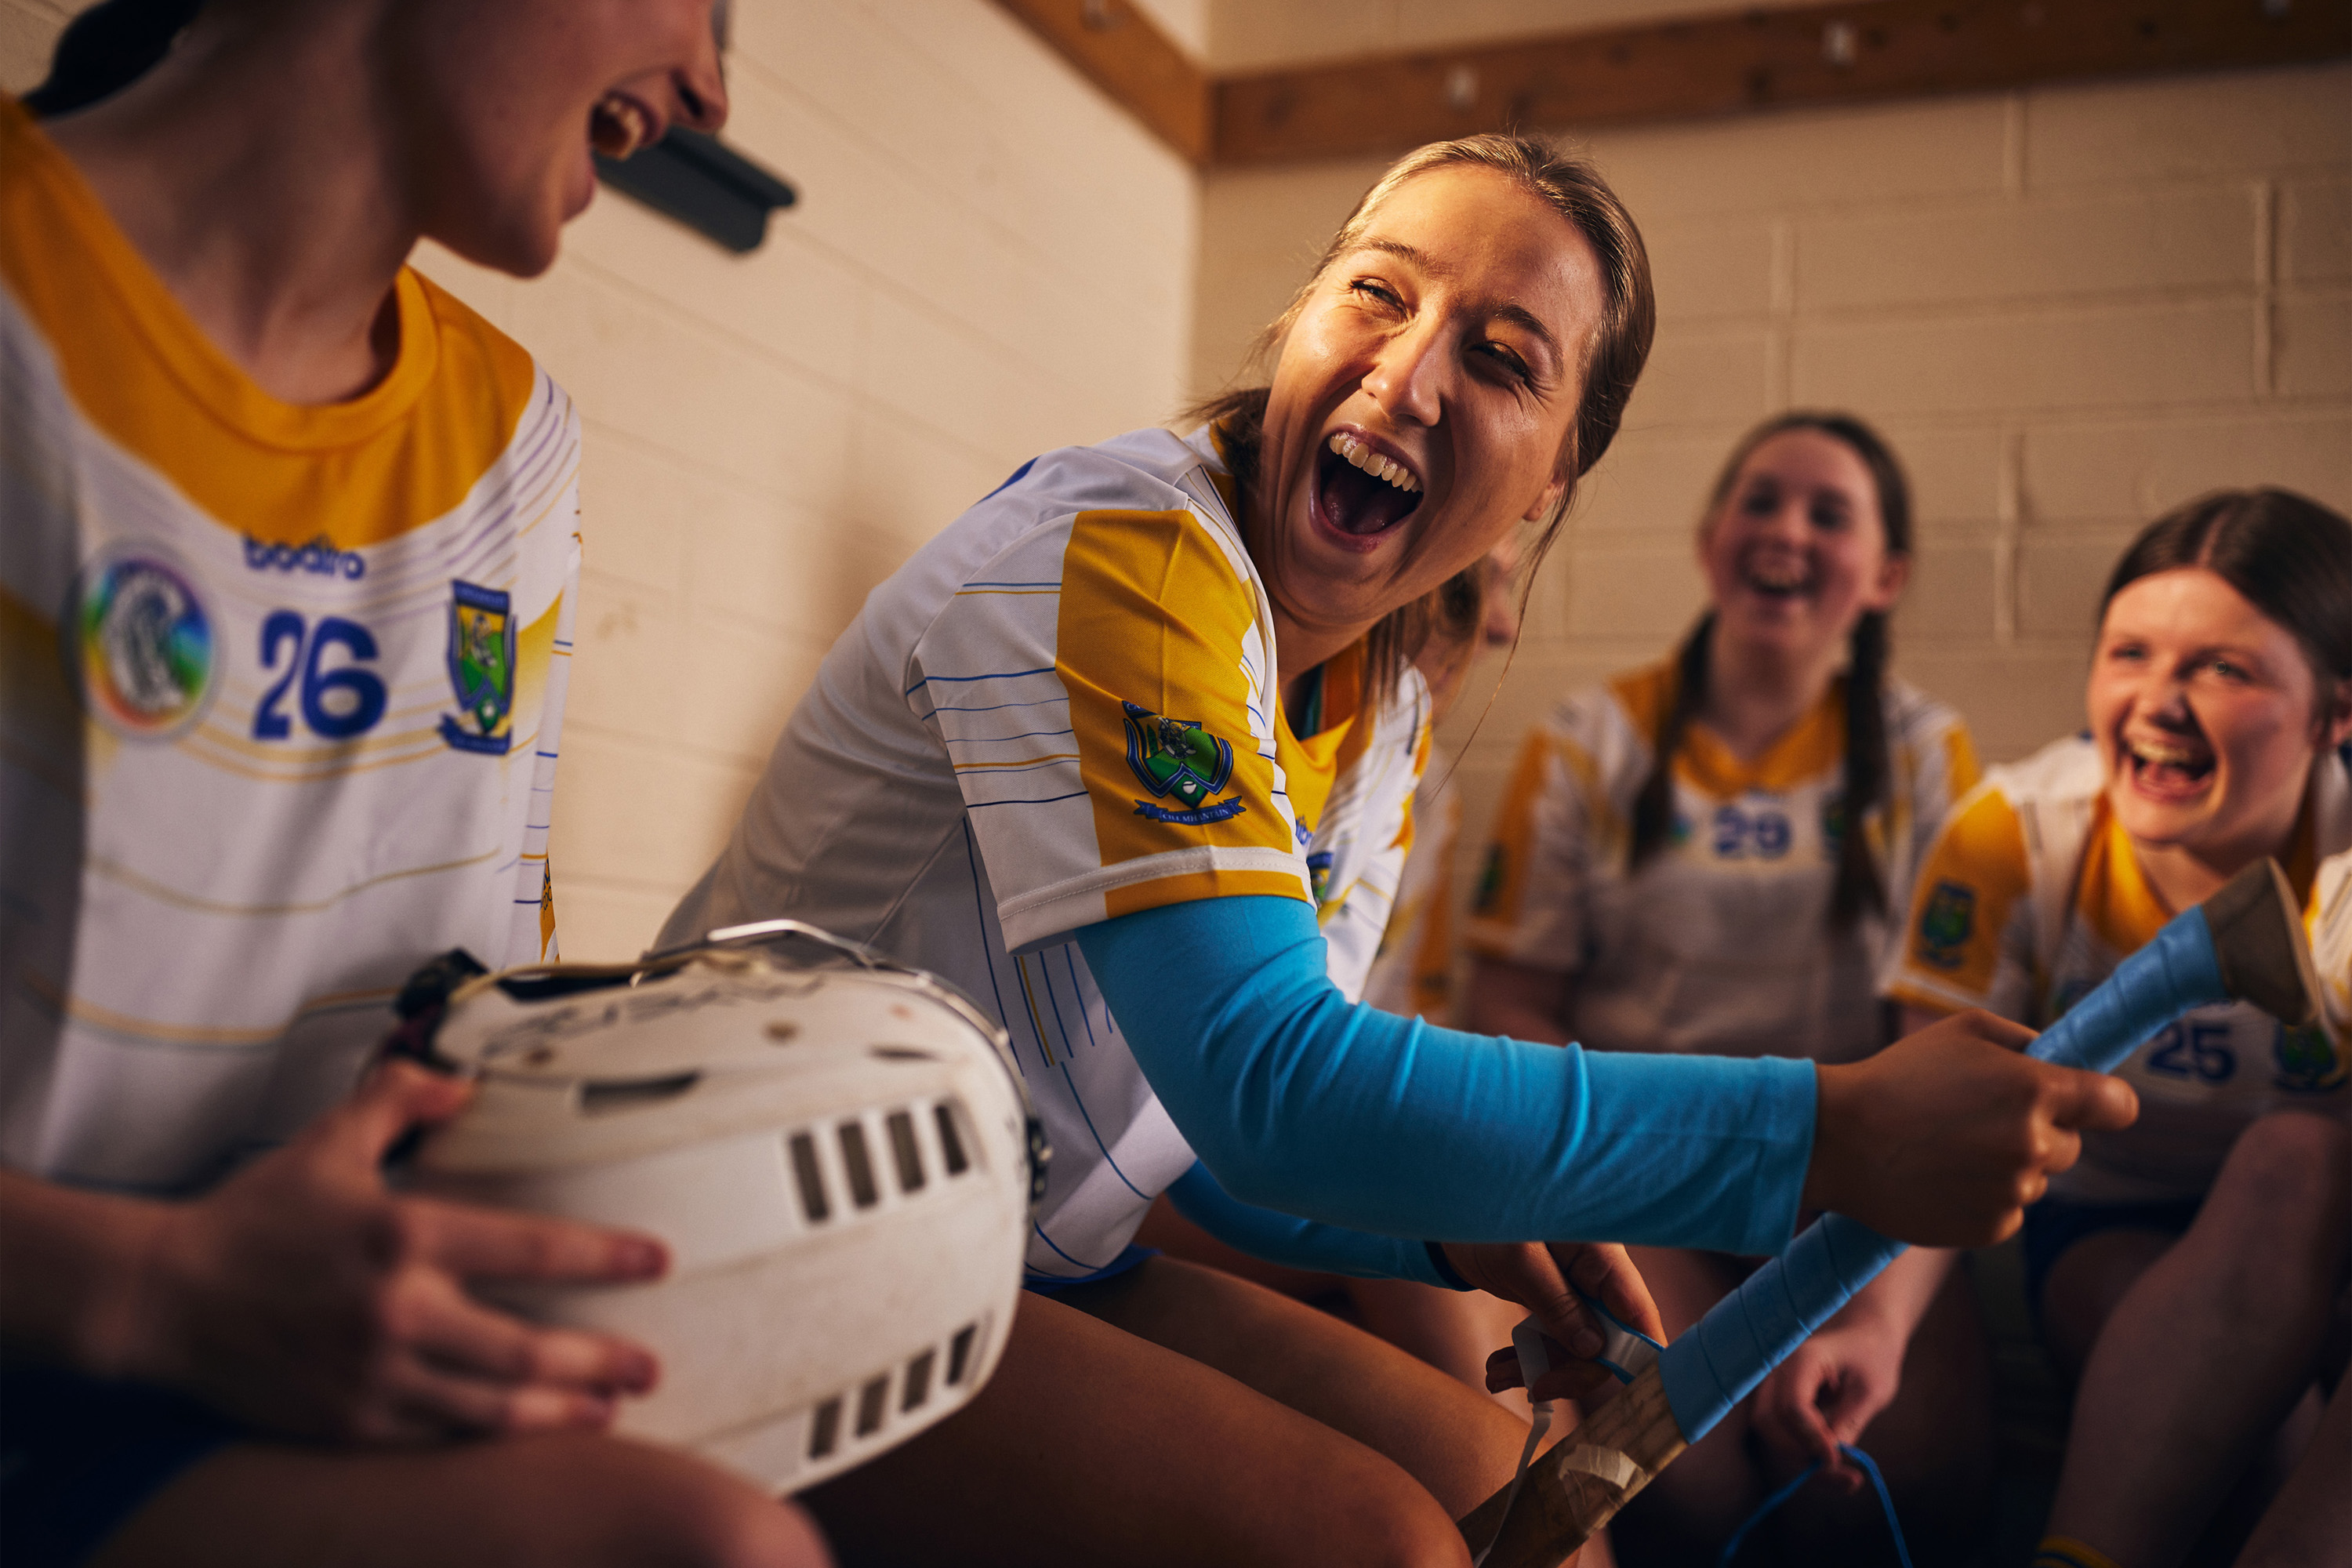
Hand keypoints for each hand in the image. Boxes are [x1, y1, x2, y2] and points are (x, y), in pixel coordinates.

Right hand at [123, 1061, 668, 1442]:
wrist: (163, 1297)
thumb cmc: (252, 1217)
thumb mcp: (328, 1140)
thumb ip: (399, 1098)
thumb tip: (462, 1084)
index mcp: (404, 1235)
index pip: (530, 1245)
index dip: (602, 1255)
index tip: (656, 1258)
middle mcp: (398, 1311)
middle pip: (525, 1347)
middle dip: (599, 1358)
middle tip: (650, 1363)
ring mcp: (374, 1374)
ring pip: (490, 1406)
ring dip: (560, 1410)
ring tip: (610, 1407)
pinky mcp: (348, 1421)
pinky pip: (436, 1436)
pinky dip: (489, 1436)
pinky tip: (528, 1430)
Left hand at [1439, 1240, 1662, 1402]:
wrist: (1454, 1210)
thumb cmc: (1489, 1219)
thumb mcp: (1520, 1260)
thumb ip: (1558, 1302)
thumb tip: (1594, 1350)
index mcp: (1603, 1256)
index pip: (1638, 1314)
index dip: (1633, 1356)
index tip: (1597, 1384)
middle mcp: (1597, 1275)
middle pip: (1609, 1341)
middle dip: (1570, 1370)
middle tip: (1534, 1387)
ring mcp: (1577, 1289)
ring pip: (1577, 1348)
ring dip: (1539, 1368)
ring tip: (1496, 1376)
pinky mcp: (1555, 1301)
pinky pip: (1553, 1340)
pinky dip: (1528, 1358)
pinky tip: (1499, 1366)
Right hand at [1748, 1318, 1906, 1492]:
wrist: (1866, 1334)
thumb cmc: (1873, 1356)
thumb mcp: (1870, 1392)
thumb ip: (1847, 1424)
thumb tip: (1828, 1461)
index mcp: (1803, 1359)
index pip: (1793, 1407)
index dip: (1812, 1439)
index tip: (1840, 1461)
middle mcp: (1779, 1369)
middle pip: (1770, 1420)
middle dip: (1800, 1453)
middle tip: (1842, 1474)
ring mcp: (1775, 1382)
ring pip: (1769, 1428)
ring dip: (1798, 1455)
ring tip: (1841, 1472)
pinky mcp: (1779, 1396)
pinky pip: (1779, 1428)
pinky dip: (1800, 1449)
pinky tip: (1830, 1460)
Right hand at [1804, 1009, 2137, 1245]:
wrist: (1838, 1141)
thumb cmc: (1897, 1077)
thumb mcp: (1962, 1031)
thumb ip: (2024, 1041)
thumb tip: (2058, 1061)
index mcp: (2036, 1090)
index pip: (2118, 1106)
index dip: (2106, 1103)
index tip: (2092, 1104)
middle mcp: (2034, 1144)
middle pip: (2072, 1147)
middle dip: (2040, 1133)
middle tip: (1981, 1121)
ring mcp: (2014, 1192)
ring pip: (2034, 1181)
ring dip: (2006, 1167)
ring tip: (1948, 1149)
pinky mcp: (1991, 1230)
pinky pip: (2007, 1213)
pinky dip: (1983, 1199)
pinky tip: (1941, 1178)